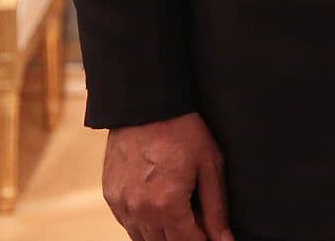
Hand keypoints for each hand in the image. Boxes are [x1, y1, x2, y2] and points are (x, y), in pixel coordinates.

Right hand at [102, 112, 231, 240]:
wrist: (146, 107)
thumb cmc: (183, 132)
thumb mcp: (210, 166)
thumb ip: (216, 208)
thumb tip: (223, 239)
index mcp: (167, 204)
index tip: (212, 236)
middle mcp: (139, 210)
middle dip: (183, 239)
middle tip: (197, 226)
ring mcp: (121, 205)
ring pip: (142, 239)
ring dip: (162, 235)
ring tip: (180, 218)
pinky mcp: (111, 197)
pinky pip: (128, 224)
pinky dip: (144, 224)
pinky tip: (159, 211)